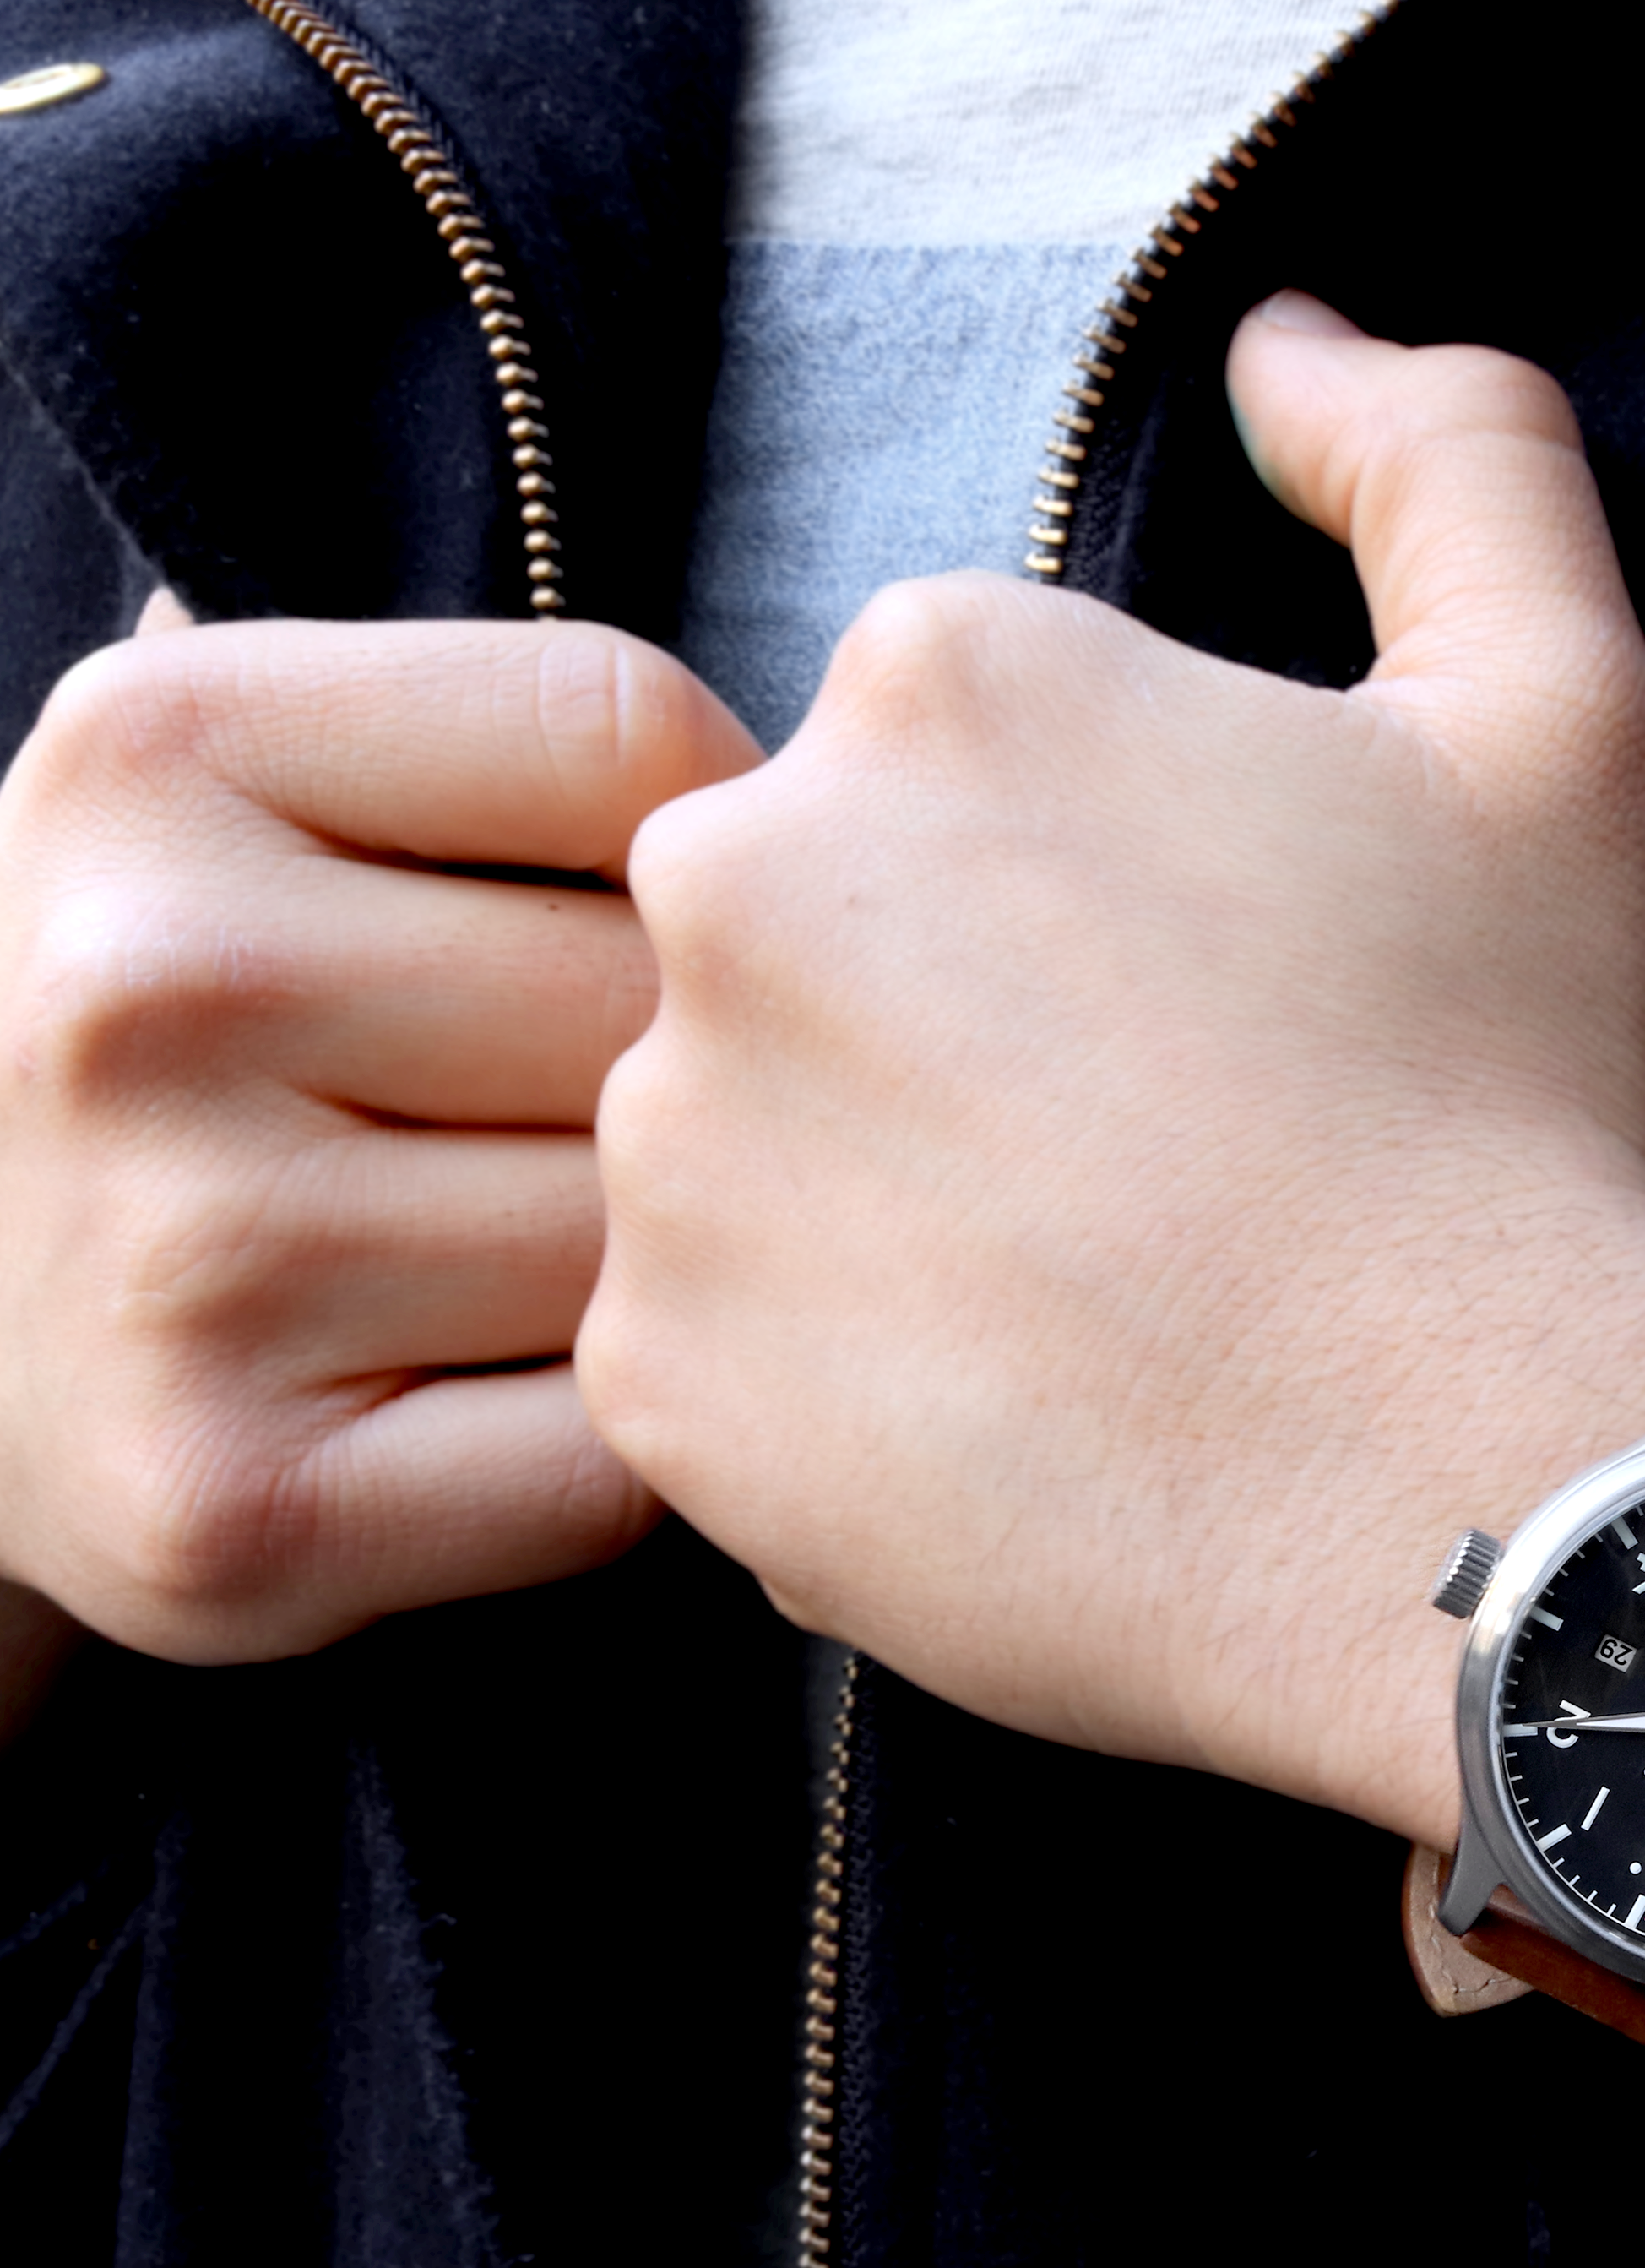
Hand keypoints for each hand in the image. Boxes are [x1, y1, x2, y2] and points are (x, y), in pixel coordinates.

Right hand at [0, 604, 757, 1665]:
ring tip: (576, 1260)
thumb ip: (518, 754)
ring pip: (667, 1242)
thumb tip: (857, 771)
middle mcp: (142, 994)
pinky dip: (638, 1444)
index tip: (659, 918)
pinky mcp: (239, 1509)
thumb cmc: (212, 1048)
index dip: (712, 848)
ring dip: (685, 1268)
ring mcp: (185, 1263)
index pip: (631, 736)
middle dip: (713, 1075)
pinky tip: (541, 1405)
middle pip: (672, 1008)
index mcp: (156, 753)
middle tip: (632, 1125)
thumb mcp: (274, 807)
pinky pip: (622, 1452)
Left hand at [577, 294, 1644, 2150]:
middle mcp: (743, 886)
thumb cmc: (1519, 1114)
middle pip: (829, 942)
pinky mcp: (664, 1381)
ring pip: (758, 1144)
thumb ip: (1447, 459)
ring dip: (892, 1205)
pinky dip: (845, 1386)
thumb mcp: (1570, 727)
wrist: (1477, 1501)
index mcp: (940, 690)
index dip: (1103, 895)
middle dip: (967, 1033)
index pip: (957, 762)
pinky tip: (1025, 1417)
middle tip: (1155, 1170)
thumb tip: (1287, 353)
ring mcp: (677, 1147)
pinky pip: (725, 1353)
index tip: (1215, 1015)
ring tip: (1095, 1304)